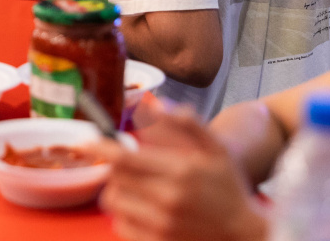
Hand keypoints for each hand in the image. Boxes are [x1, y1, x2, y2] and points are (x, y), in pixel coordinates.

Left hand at [95, 104, 269, 240]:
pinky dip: (123, 215)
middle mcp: (168, 199)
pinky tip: (139, 208)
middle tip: (127, 165)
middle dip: (114, 167)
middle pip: (114, 178)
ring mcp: (162, 226)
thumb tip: (154, 103)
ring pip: (113, 202)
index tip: (84, 142)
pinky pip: (120, 227)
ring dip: (116, 190)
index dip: (100, 148)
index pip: (125, 158)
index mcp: (180, 171)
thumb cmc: (228, 187)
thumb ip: (186, 123)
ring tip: (134, 186)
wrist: (245, 233)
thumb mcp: (215, 149)